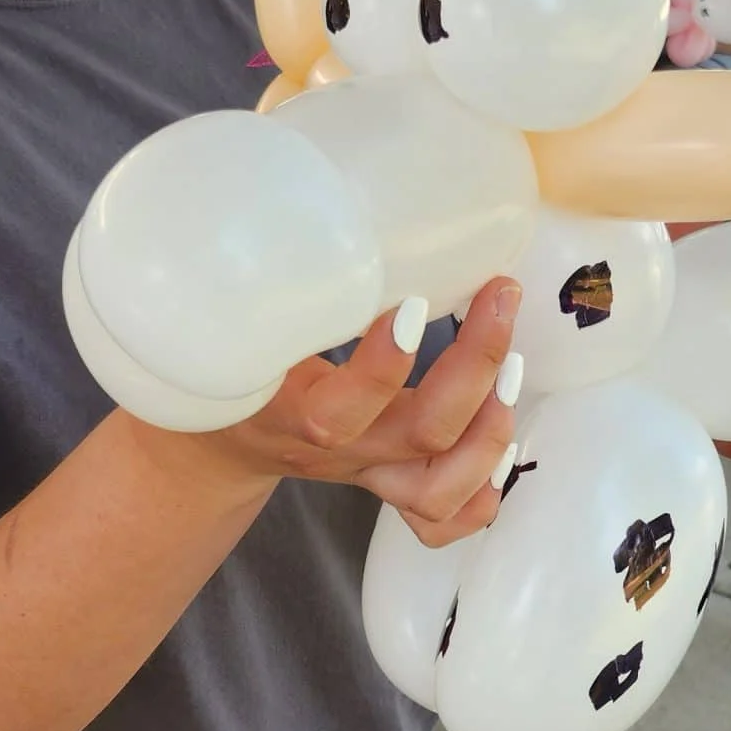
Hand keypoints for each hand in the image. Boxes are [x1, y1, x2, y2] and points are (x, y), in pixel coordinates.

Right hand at [199, 277, 521, 546]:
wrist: (218, 445)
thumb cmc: (237, 365)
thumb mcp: (243, 326)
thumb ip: (283, 284)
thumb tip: (312, 209)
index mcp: (292, 413)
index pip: (339, 413)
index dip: (384, 366)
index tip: (416, 303)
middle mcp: (339, 452)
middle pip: (421, 436)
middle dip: (474, 366)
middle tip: (498, 298)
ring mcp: (369, 474)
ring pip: (439, 491)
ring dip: (491, 432)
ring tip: (512, 368)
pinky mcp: (389, 486)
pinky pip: (440, 521)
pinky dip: (482, 495)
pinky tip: (502, 444)